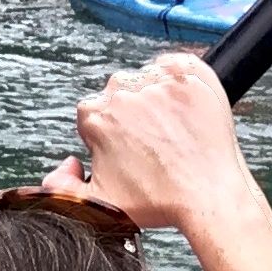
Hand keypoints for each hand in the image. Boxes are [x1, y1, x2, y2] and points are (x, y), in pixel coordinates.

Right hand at [51, 53, 260, 231]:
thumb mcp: (96, 205)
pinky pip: (178, 65)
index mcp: (95, 115)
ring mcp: (157, 78)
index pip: (95, 115)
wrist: (210, 195)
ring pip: (149, 80)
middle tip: (155, 144)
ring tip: (175, 131)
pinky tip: (186, 110)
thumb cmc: (160, 200)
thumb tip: (65, 165)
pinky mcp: (189, 71)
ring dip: (158, 100)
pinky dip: (181, 81)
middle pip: (121, 95)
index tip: (131, 150)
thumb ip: (61, 188)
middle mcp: (123, 90)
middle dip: (134, 117)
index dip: (112, 135)